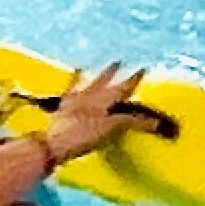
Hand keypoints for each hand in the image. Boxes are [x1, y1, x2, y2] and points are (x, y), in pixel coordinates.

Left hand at [33, 61, 150, 166]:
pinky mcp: (62, 107)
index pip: (123, 88)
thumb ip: (130, 122)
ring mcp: (74, 100)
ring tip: (99, 66)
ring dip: (95, 76)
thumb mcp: (109, 130)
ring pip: (89, 83)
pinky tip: (75, 73)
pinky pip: (70, 89)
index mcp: (103, 100)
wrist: (52, 143)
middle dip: (113, 73)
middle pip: (104, 82)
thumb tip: (152, 120)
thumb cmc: (82, 137)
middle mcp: (89, 95)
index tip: (142, 70)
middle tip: (118, 62)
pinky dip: (74, 80)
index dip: (133, 80)